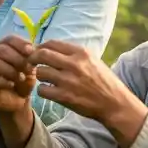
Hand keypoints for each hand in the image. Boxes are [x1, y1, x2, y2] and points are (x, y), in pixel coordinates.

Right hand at [0, 35, 37, 114]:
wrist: (17, 100)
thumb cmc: (22, 80)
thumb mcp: (30, 67)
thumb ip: (32, 57)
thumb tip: (36, 48)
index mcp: (2, 48)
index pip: (9, 39)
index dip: (20, 43)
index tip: (31, 51)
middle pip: (1, 49)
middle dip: (17, 59)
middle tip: (29, 69)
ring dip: (10, 70)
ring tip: (21, 78)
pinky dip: (2, 81)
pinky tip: (11, 84)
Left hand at [29, 39, 147, 146]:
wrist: (114, 103)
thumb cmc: (103, 81)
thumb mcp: (93, 61)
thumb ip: (74, 54)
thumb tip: (52, 49)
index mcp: (81, 53)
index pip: (52, 43)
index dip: (41, 47)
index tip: (38, 53)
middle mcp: (74, 64)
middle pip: (42, 54)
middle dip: (33, 59)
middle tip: (33, 64)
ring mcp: (68, 81)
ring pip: (40, 72)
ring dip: (39, 76)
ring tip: (46, 80)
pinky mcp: (64, 97)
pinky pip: (42, 90)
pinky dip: (43, 91)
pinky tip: (49, 92)